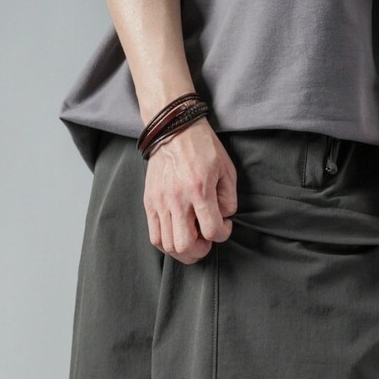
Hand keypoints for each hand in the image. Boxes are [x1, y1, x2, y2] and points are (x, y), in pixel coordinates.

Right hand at [143, 119, 237, 263]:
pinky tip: (178, 236)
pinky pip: (155, 236)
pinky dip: (167, 244)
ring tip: (192, 239)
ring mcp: (160, 202)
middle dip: (200, 250)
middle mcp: (177, 199)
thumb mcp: (227, 169)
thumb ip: (229, 199)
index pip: (212, 230)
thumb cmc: (202, 147)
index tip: (224, 225)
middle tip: (206, 240)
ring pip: (168, 246)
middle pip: (186, 245)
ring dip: (183, 250)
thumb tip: (223, 218)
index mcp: (199, 190)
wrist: (173, 128)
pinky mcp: (149, 202)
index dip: (222, 234)